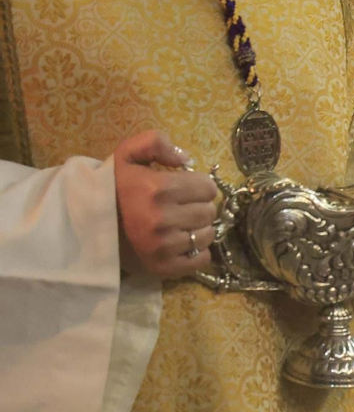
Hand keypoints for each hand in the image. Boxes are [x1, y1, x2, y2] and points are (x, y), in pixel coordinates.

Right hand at [114, 130, 219, 277]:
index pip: (208, 188)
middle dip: (198, 206)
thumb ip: (155, 143)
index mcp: (157, 189)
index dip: (198, 186)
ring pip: (208, 235)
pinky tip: (179, 242)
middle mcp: (162, 219)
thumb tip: (186, 159)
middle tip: (180, 207)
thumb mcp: (126, 155)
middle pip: (209, 211)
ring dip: (198, 229)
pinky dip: (197, 252)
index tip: (184, 188)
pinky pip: (202, 259)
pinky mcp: (164, 267)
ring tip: (178, 224)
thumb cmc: (113, 188)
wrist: (86, 224)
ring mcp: (164, 246)